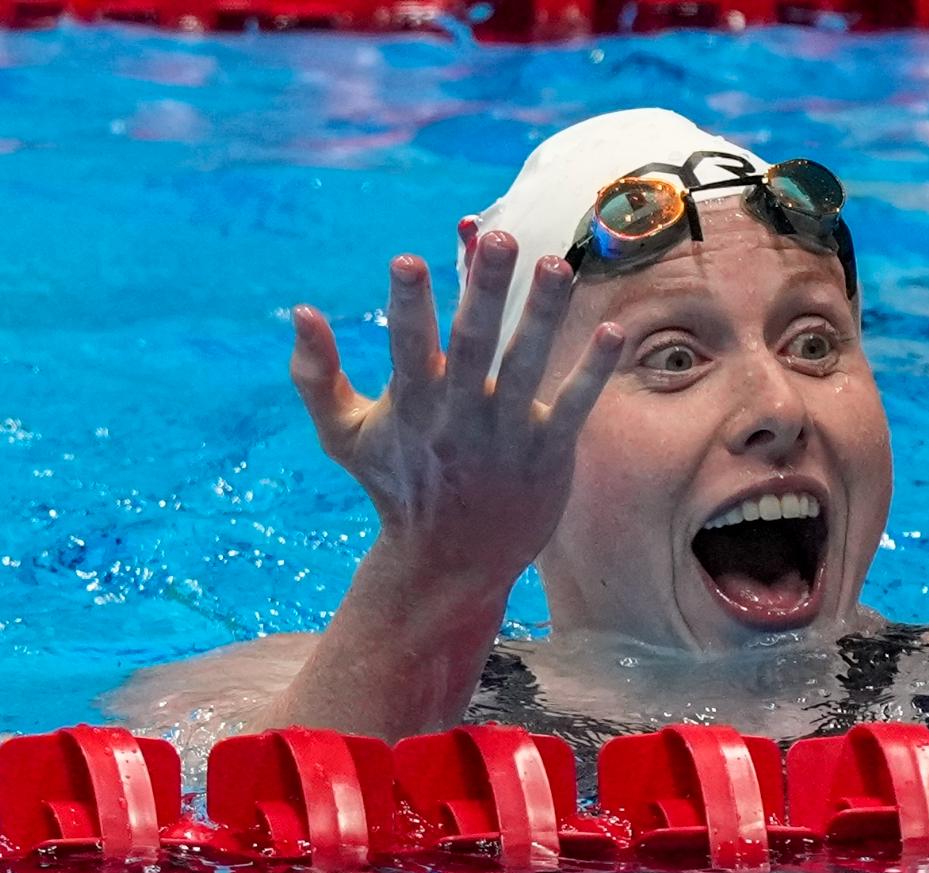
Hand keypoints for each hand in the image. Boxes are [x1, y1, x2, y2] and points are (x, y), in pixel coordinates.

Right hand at [287, 232, 623, 588]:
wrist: (448, 564)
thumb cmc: (397, 486)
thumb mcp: (343, 437)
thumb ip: (316, 376)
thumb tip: (300, 311)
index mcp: (411, 405)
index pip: (408, 347)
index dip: (409, 306)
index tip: (408, 259)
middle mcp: (459, 417)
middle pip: (476, 345)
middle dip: (486, 291)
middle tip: (500, 237)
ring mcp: (506, 436)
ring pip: (529, 367)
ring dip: (543, 316)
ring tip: (557, 266)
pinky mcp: (548, 454)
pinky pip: (573, 407)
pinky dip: (592, 371)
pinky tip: (613, 331)